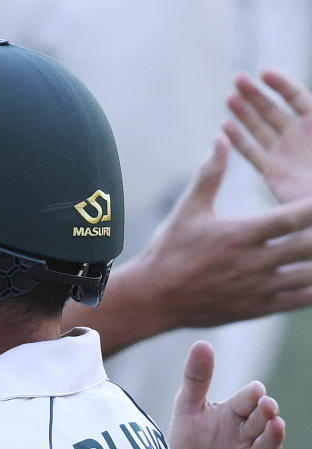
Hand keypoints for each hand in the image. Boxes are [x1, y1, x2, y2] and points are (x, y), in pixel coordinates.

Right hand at [133, 134, 311, 328]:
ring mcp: (257, 288)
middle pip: (308, 246)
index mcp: (243, 233)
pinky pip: (295, 301)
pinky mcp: (254, 309)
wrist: (153, 299)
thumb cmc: (169, 251)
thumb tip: (221, 138)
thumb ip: (210, 174)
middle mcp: (254, 262)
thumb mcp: (189, 209)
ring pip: (307, 275)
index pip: (294, 217)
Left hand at [169, 340, 296, 448]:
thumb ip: (196, 379)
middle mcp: (249, 436)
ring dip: (273, 437)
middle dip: (265, 412)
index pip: (249, 399)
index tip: (255, 393)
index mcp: (235, 414)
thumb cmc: (188, 446)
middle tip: (266, 406)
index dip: (253, 396)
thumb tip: (202, 343)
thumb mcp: (188, 410)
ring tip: (275, 425)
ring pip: (269, 446)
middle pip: (262, 420)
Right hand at [224, 69, 311, 204]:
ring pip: (261, 128)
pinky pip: (254, 152)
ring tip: (229, 97)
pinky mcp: (273, 173)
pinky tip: (225, 126)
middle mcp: (300, 137)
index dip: (281, 84)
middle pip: (275, 109)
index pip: (297, 98)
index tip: (264, 74)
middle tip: (237, 79)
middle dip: (256, 94)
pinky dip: (239, 140)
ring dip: (245, 112)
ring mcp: (285, 154)